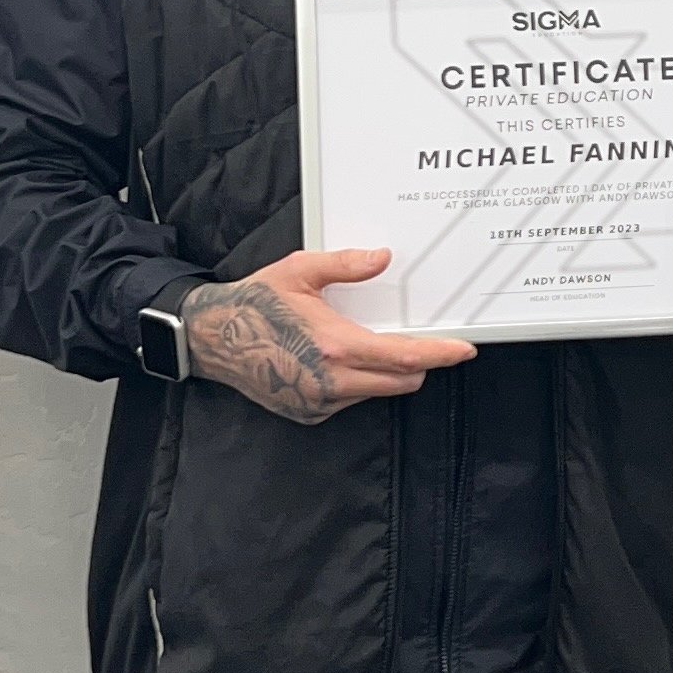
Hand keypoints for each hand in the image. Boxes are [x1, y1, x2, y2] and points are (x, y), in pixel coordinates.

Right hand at [179, 251, 473, 422]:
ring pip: (376, 392)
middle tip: (416, 339)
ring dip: (382, 372)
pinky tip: (333, 359)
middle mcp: (329, 383)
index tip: (462, 350)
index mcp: (334, 347)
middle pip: (400, 381)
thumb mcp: (301, 271)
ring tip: (358, 342)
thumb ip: (346, 265)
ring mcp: (318, 403)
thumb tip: (382, 258)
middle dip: (416, 363)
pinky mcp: (308, 413)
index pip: (404, 357)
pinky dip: (356, 382)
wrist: (211, 338)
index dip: (439, 354)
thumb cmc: (254, 304)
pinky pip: (350, 399)